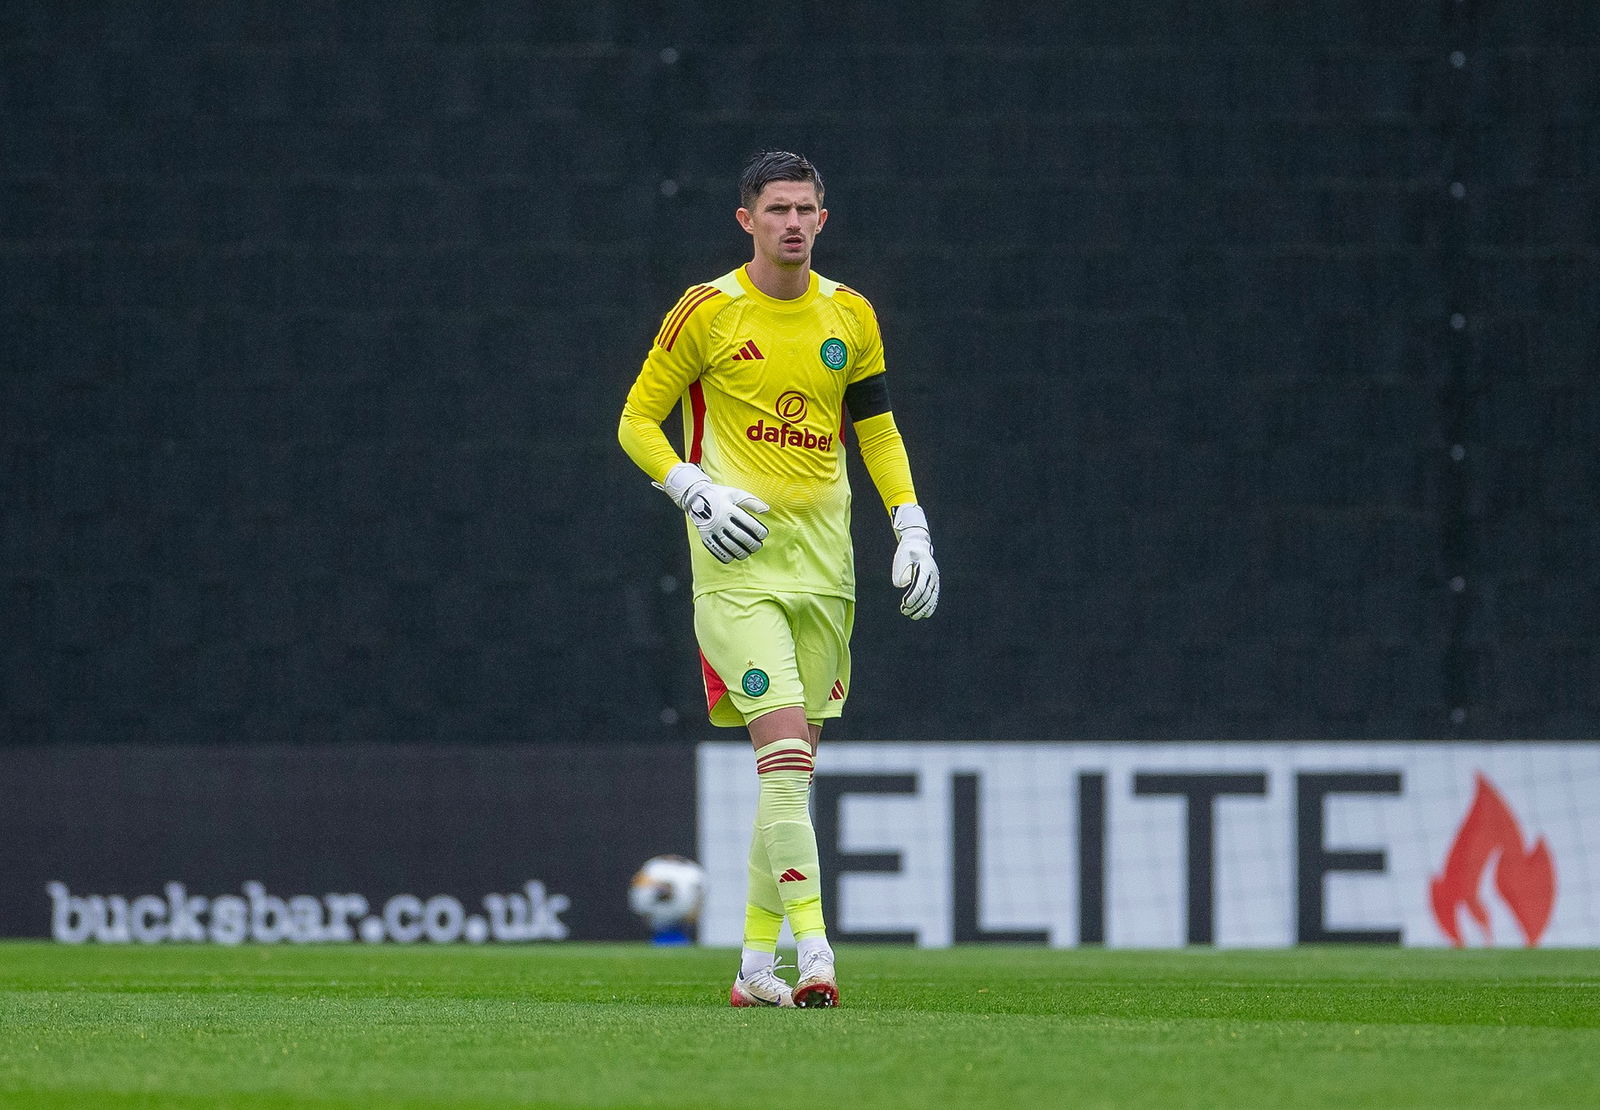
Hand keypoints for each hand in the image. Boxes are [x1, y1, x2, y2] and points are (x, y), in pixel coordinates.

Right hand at [658, 463, 769, 562]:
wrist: (695, 497)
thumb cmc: (720, 495)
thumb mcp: (736, 493)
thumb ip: (752, 501)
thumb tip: (767, 510)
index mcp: (729, 508)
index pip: (748, 522)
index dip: (759, 531)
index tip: (764, 535)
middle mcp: (720, 519)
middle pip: (739, 536)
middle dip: (752, 544)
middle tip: (758, 546)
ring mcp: (712, 528)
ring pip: (728, 545)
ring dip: (741, 552)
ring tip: (748, 553)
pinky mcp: (705, 535)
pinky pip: (716, 549)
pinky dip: (725, 555)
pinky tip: (733, 557)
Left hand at [890, 504, 938, 619]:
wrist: (918, 544)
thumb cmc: (907, 551)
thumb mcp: (901, 556)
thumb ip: (900, 570)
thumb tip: (902, 585)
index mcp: (926, 566)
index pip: (921, 585)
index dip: (913, 596)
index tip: (905, 603)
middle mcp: (933, 574)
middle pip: (926, 594)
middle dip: (916, 605)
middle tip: (905, 611)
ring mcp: (935, 579)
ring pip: (932, 597)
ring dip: (923, 609)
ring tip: (913, 616)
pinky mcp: (934, 583)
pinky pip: (934, 597)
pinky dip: (930, 606)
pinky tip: (925, 615)